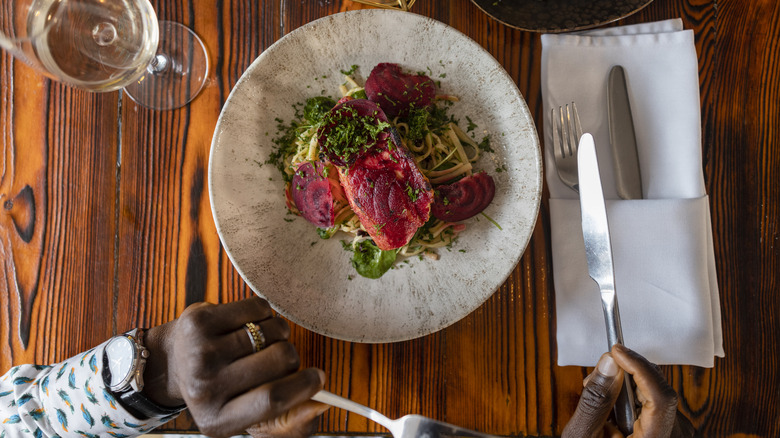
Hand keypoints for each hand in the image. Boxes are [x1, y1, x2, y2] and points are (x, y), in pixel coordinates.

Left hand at [144, 297, 325, 436]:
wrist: (173, 364)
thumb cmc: (223, 391)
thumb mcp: (249, 417)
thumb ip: (291, 421)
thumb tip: (322, 402)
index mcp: (218, 420)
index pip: (272, 399)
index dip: (304, 386)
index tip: (319, 378)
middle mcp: (206, 388)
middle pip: (280, 359)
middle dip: (292, 356)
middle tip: (280, 359)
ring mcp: (200, 351)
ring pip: (273, 330)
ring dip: (278, 334)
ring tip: (260, 343)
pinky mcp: (200, 321)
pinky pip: (259, 307)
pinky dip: (264, 314)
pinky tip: (248, 326)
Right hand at [562, 344, 695, 437]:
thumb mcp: (583, 437)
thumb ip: (596, 401)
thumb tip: (609, 364)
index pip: (661, 396)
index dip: (639, 367)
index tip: (616, 351)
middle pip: (659, 391)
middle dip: (627, 376)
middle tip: (596, 379)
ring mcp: (676, 437)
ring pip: (658, 397)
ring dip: (628, 390)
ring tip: (600, 408)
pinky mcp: (672, 434)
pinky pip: (658, 407)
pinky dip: (634, 402)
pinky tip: (613, 416)